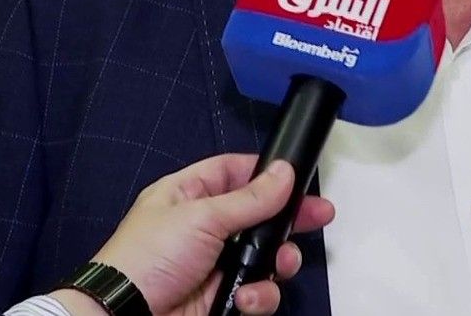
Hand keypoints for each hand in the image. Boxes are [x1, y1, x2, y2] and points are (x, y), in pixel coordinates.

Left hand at [53, 154, 334, 315]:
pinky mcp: (222, 298)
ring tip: (280, 265)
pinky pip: (257, 292)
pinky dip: (258, 297)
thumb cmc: (150, 257)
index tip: (299, 177)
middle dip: (289, 220)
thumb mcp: (201, 218)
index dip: (266, 173)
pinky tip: (245, 299)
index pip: (234, 173)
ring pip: (265, 257)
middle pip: (260, 216)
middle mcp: (204, 228)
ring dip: (278, 262)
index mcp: (188, 196)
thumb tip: (285, 170)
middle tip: (320, 217)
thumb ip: (250, 198)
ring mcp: (214, 265)